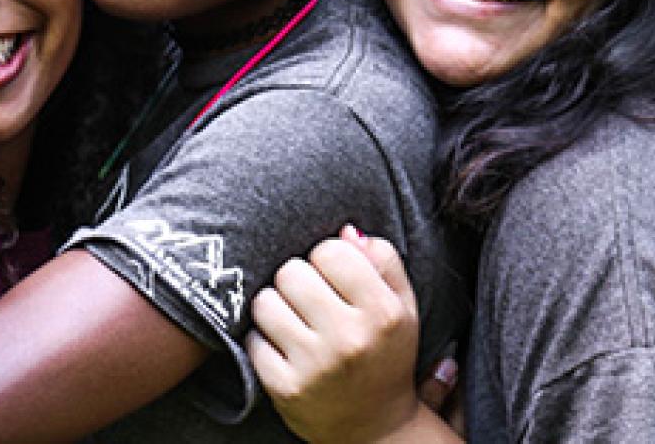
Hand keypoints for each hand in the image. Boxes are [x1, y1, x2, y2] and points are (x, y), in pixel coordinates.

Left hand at [248, 226, 456, 443]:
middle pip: (291, 271)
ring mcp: (315, 366)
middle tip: (310, 300)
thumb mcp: (402, 307)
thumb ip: (382, 260)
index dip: (327, 259)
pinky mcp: (284, 388)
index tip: (332, 278)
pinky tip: (284, 348)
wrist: (376, 429)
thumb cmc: (384, 354)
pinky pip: (252, 338)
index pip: (331, 250)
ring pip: (265, 300)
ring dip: (275, 306)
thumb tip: (346, 230)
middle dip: (298, 280)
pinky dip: (264, 339)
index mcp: (383, 313)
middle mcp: (350, 340)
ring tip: (294, 321)